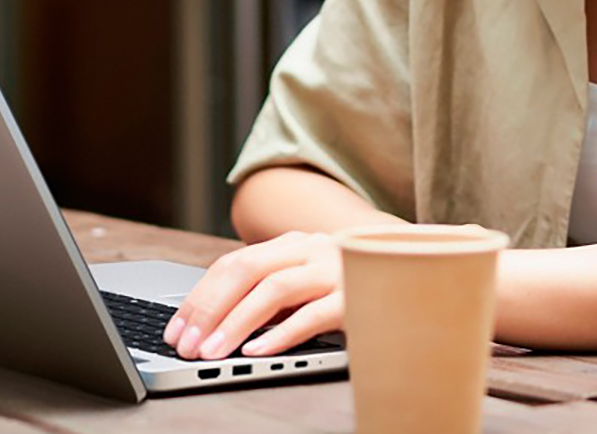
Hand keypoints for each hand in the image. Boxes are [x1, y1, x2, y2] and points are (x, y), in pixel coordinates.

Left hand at [162, 231, 343, 360]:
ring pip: (276, 290)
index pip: (234, 263)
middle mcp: (313, 249)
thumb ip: (272, 291)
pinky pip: (314, 315)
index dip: (201, 297)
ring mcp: (337, 270)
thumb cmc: (351, 287)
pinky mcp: (359, 297)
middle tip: (186, 344)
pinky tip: (258, 352)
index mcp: (293, 245)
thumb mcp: (308, 282)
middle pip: (248, 269)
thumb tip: (212, 323)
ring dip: (238, 323)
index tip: (176, 329)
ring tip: (214, 351)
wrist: (420, 271)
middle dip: (210, 308)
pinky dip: (282, 334)